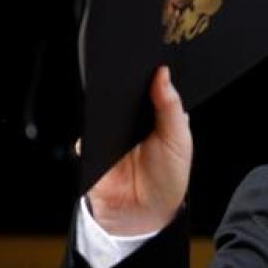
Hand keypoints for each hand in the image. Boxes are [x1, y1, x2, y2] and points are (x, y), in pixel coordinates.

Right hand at [86, 65, 192, 235]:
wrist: (145, 214)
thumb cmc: (167, 176)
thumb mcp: (178, 139)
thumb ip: (170, 107)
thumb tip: (162, 73)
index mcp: (154, 114)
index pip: (148, 85)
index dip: (148, 70)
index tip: (150, 53)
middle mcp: (130, 119)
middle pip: (124, 92)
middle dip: (127, 79)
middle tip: (131, 61)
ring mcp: (108, 132)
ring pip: (104, 106)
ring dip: (109, 96)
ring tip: (118, 82)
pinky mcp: (91, 145)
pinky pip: (89, 128)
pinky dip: (95, 122)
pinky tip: (104, 114)